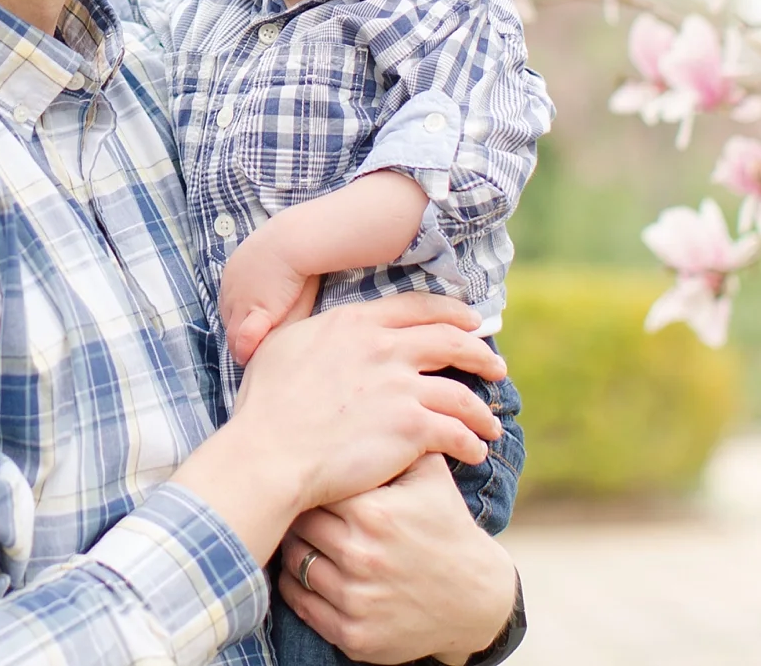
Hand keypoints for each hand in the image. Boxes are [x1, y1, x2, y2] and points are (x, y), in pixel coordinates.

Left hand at [219, 227, 320, 363]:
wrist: (293, 240)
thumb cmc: (291, 242)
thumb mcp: (271, 254)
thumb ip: (266, 268)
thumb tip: (271, 279)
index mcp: (232, 272)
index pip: (227, 302)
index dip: (237, 316)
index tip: (245, 326)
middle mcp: (230, 289)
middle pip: (228, 319)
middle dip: (236, 333)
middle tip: (244, 348)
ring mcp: (241, 302)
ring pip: (233, 333)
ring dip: (239, 346)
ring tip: (246, 360)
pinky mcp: (256, 312)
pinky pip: (244, 339)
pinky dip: (246, 349)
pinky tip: (249, 359)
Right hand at [229, 293, 504, 512]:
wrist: (268, 451)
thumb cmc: (264, 405)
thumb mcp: (280, 344)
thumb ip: (307, 325)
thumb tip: (314, 315)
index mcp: (355, 324)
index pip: (417, 308)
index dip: (451, 313)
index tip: (470, 322)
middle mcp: (384, 348)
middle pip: (451, 342)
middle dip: (480, 354)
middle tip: (496, 367)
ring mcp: (400, 387)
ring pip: (462, 393)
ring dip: (482, 411)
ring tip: (491, 426)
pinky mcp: (411, 427)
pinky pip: (457, 433)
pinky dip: (471, 443)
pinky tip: (475, 452)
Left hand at [279, 455, 518, 663]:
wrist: (474, 598)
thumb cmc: (446, 526)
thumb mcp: (431, 476)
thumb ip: (400, 434)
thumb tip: (366, 393)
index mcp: (374, 513)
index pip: (313, 488)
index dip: (308, 479)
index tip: (306, 474)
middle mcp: (361, 557)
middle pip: (298, 525)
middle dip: (296, 513)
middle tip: (294, 502)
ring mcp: (355, 600)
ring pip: (294, 564)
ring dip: (294, 547)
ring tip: (303, 532)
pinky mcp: (353, 635)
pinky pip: (300, 604)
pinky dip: (296, 586)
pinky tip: (306, 567)